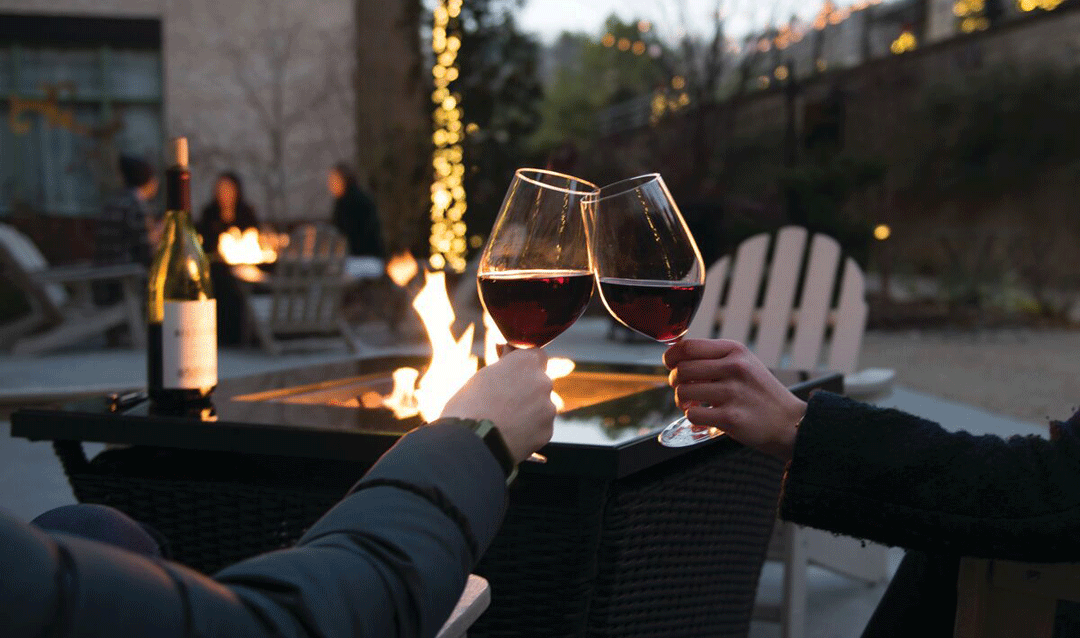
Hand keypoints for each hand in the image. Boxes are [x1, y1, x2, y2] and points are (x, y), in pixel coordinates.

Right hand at [441, 348, 555, 463]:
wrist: (470, 444)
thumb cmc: (469, 406)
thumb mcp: (483, 376)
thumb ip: (505, 365)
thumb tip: (510, 353)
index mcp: (526, 362)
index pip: (536, 354)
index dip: (524, 364)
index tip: (513, 372)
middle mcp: (543, 382)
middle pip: (540, 381)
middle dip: (527, 388)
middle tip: (504, 400)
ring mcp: (548, 408)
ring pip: (542, 405)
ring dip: (529, 409)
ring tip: (504, 420)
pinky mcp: (547, 431)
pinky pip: (540, 426)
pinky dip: (529, 429)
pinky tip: (510, 433)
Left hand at [664, 339, 805, 460]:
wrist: (788, 422)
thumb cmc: (760, 393)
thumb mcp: (744, 363)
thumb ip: (714, 357)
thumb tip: (675, 356)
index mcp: (735, 351)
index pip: (688, 347)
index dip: (671, 356)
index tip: (670, 364)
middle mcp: (735, 368)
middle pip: (682, 369)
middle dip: (675, 381)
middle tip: (683, 389)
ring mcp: (733, 393)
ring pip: (683, 392)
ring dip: (681, 401)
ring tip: (692, 404)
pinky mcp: (731, 417)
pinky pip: (693, 415)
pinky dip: (693, 417)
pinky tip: (704, 417)